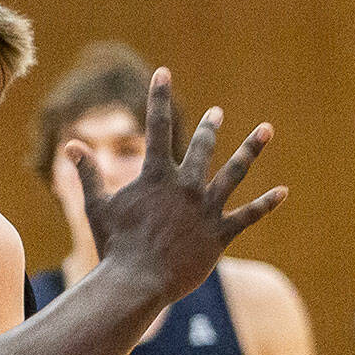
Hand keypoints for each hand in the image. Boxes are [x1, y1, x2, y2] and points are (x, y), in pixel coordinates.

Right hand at [70, 68, 285, 304]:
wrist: (137, 281)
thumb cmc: (113, 244)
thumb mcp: (96, 206)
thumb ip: (87, 174)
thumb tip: (71, 145)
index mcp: (156, 176)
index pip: (157, 126)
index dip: (159, 97)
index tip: (163, 73)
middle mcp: (186, 186)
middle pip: (202, 147)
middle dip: (211, 126)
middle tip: (217, 113)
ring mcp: (206, 209)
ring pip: (234, 173)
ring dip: (250, 149)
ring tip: (265, 130)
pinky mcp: (220, 234)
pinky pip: (248, 215)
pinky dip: (266, 203)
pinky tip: (282, 191)